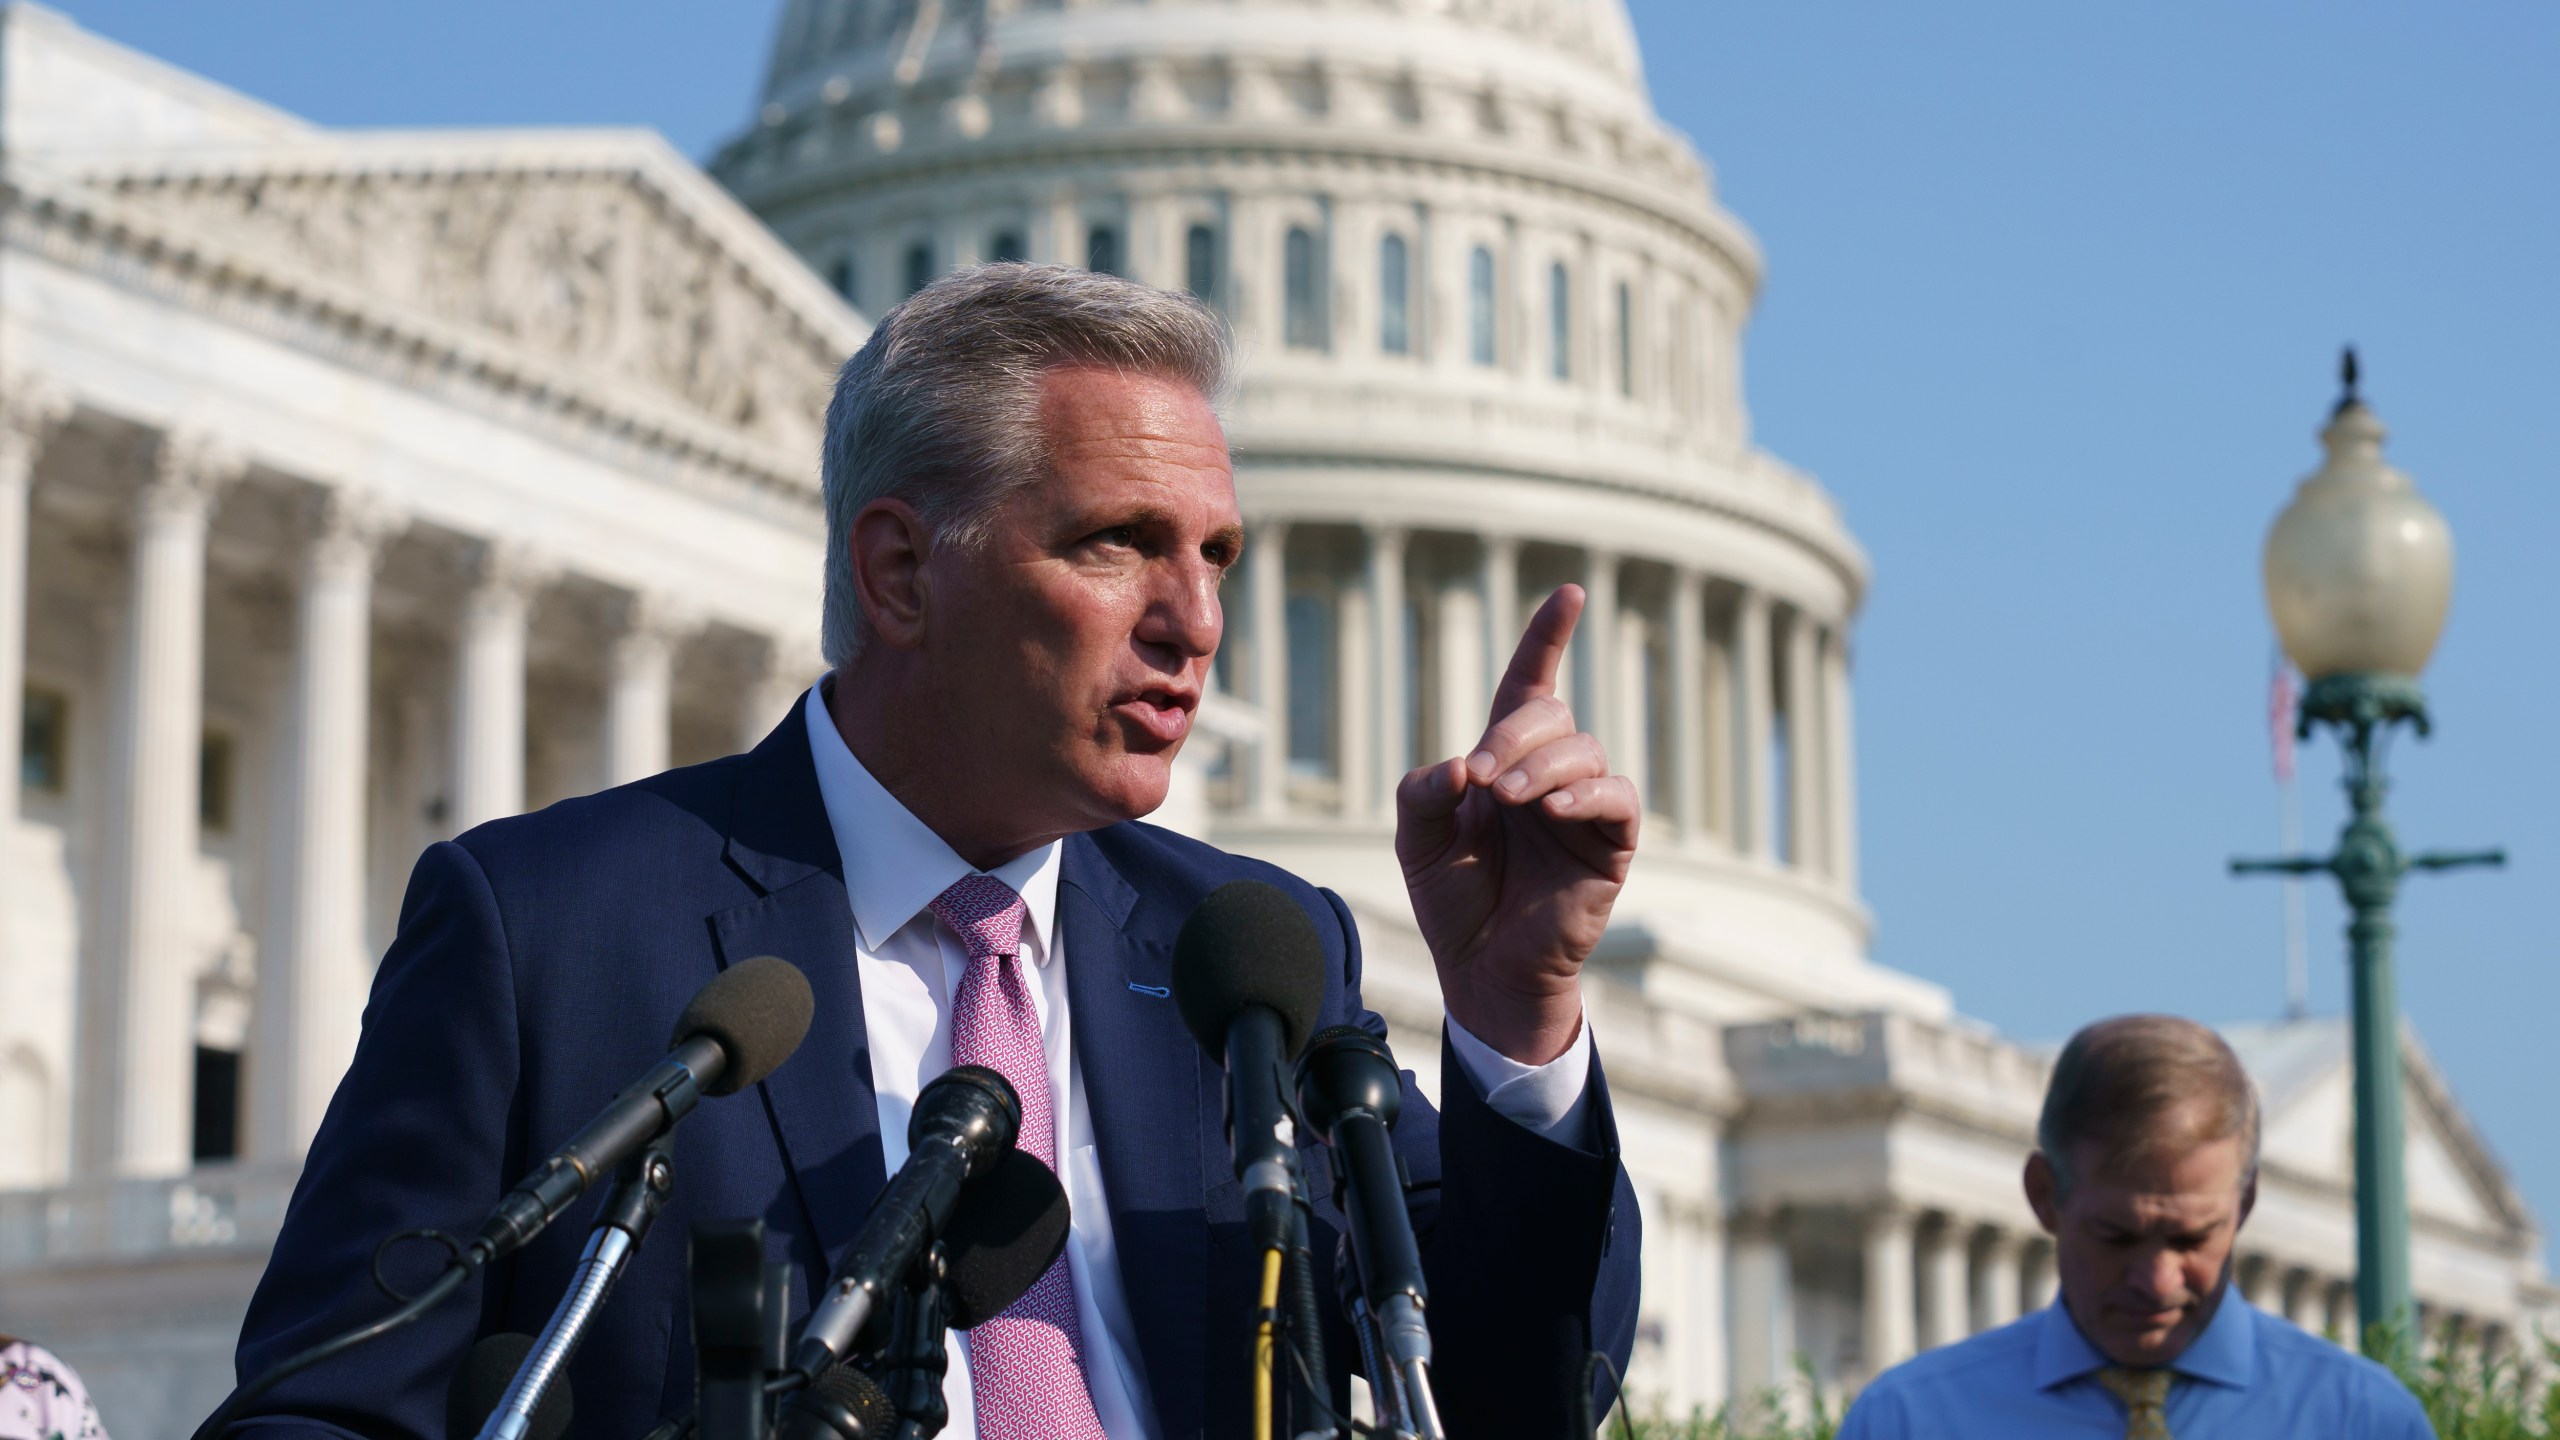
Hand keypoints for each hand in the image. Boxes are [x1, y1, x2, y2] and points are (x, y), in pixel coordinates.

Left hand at [1395, 586, 1638, 1064]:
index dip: (1548, 639)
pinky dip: (1588, 793)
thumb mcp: (1418, 836)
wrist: (1480, 969)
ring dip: (1542, 766)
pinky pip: (1619, 798)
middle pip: (1552, 716)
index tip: (1569, 594)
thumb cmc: (1452, 899)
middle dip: (1514, 736)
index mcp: (1505, 760)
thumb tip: (1462, 764)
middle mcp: (1551, 775)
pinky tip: (1553, 810)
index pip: (1531, 685)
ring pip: (1584, 751)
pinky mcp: (1611, 846)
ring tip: (1509, 801)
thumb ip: (1424, 789)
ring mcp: (1585, 809)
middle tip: (1481, 780)